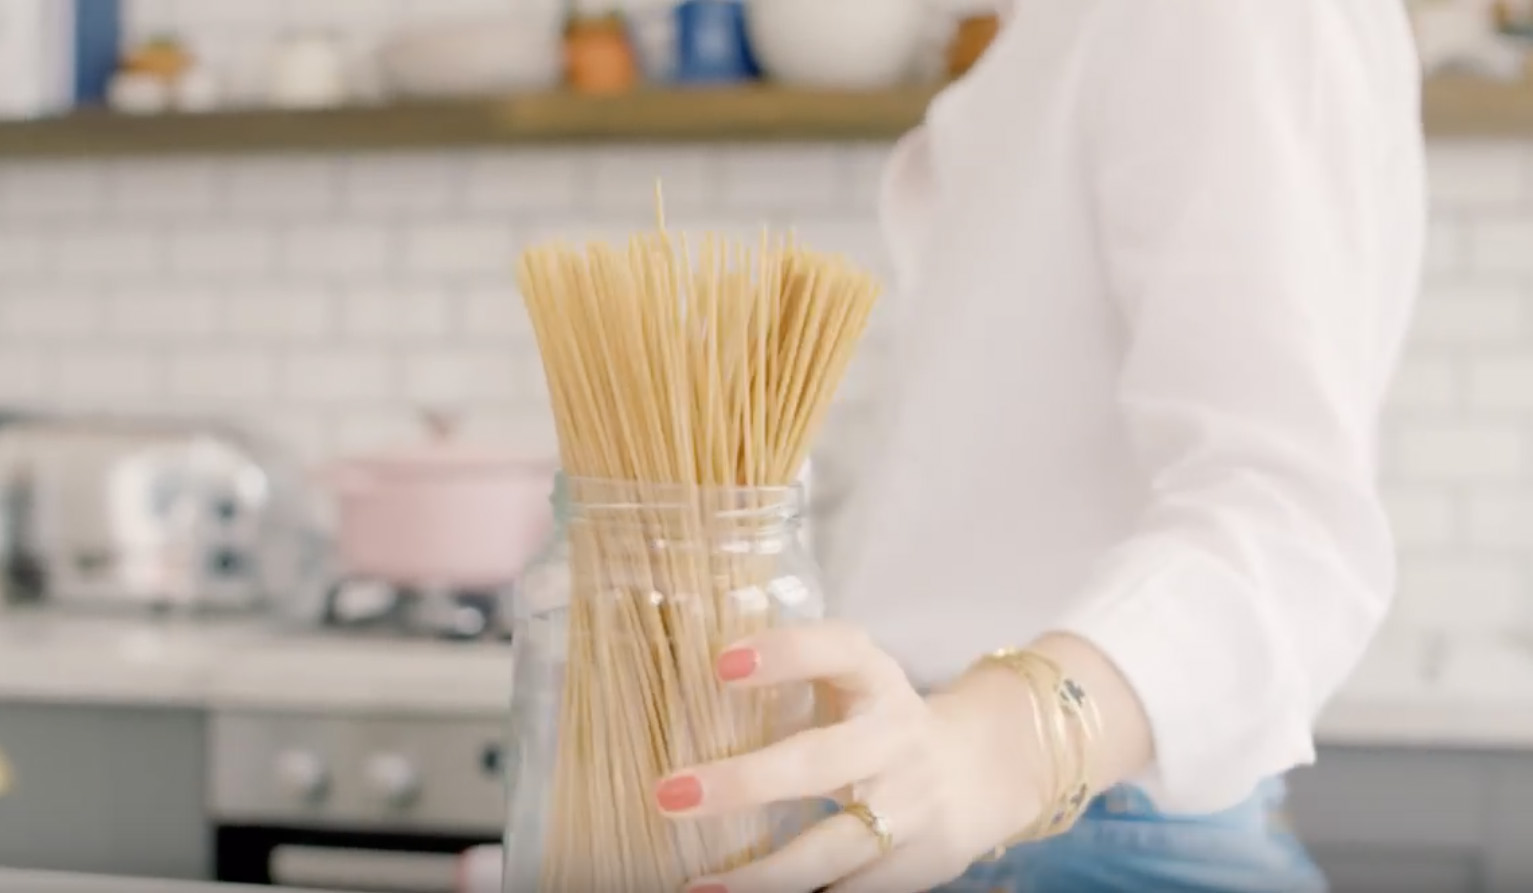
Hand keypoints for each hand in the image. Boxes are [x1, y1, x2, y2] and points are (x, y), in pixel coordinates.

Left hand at [652, 620, 1038, 892]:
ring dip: (763, 876)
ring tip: (699, 888)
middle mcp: (896, 739)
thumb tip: (692, 684)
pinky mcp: (920, 863)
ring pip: (834, 846)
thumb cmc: (884, 719)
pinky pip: (853, 888)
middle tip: (668, 794)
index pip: (837, 650)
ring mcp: (912, 806)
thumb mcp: (856, 680)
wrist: (988, 770)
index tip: (721, 664)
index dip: (784, 653)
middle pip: (820, 761)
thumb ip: (798, 674)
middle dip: (744, 783)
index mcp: (877, 680)